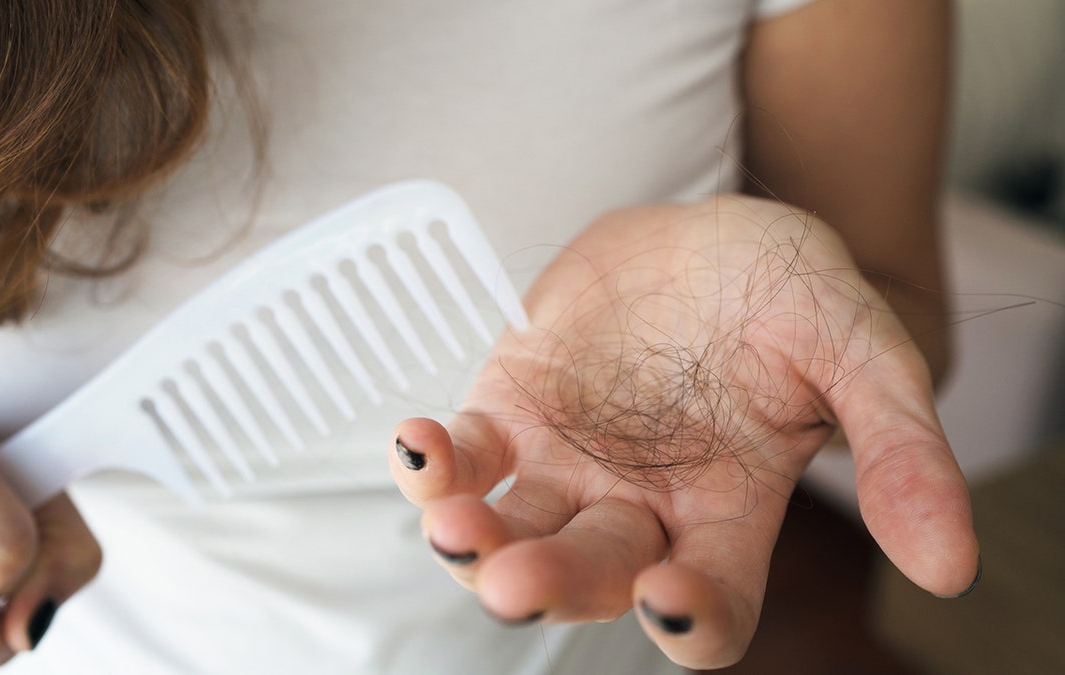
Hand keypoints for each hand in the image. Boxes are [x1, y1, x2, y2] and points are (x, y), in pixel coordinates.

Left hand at [390, 196, 978, 668]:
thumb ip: (900, 448)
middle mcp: (640, 508)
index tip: (673, 599)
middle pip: (594, 575)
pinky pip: (465, 456)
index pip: (713, 603)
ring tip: (451, 522)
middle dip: (555, 584)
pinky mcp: (513, 414)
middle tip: (519, 581)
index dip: (694, 618)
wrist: (709, 236)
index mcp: (730, 514)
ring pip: (512, 530)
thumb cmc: (791, 293)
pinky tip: (418, 445)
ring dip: (474, 539)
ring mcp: (567, 467)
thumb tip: (948, 564)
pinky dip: (436, 461)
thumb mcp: (862, 350)